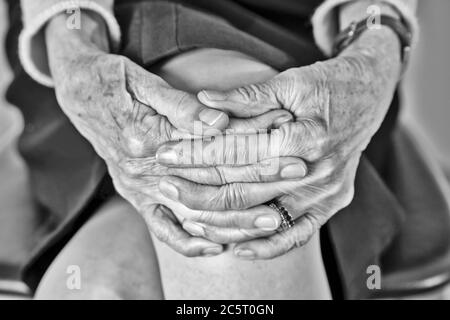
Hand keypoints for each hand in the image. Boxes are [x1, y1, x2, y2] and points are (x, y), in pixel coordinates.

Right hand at [45, 12, 295, 256]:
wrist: (77, 95)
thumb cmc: (112, 82)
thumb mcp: (143, 82)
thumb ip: (180, 107)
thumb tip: (219, 123)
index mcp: (149, 137)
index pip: (213, 151)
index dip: (254, 152)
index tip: (289, 149)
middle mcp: (145, 169)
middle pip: (212, 183)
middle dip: (258, 184)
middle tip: (295, 179)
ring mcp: (139, 187)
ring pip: (195, 213)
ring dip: (234, 221)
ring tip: (272, 221)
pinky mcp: (136, 197)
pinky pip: (162, 229)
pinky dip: (188, 243)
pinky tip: (216, 249)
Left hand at [156, 26, 401, 258]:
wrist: (369, 96)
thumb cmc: (328, 85)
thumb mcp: (290, 82)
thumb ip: (247, 97)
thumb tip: (203, 102)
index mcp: (305, 136)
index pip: (237, 151)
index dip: (198, 153)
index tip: (167, 153)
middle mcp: (317, 171)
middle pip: (244, 188)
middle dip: (198, 188)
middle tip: (164, 184)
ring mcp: (326, 193)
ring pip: (262, 217)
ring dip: (221, 220)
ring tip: (185, 215)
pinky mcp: (331, 204)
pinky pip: (297, 234)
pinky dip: (266, 246)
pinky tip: (237, 249)